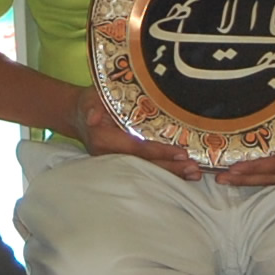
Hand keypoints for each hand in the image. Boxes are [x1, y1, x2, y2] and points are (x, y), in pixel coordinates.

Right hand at [73, 84, 197, 173]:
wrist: (79, 115)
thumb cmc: (90, 103)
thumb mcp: (90, 99)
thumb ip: (92, 107)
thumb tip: (93, 115)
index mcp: (104, 140)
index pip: (137, 149)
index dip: (159, 152)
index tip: (181, 153)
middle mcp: (111, 157)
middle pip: (145, 166)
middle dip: (170, 169)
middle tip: (194, 168)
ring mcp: (118, 163)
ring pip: (147, 171)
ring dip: (171, 174)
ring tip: (195, 174)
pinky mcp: (124, 163)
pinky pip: (146, 170)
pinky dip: (166, 172)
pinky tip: (184, 174)